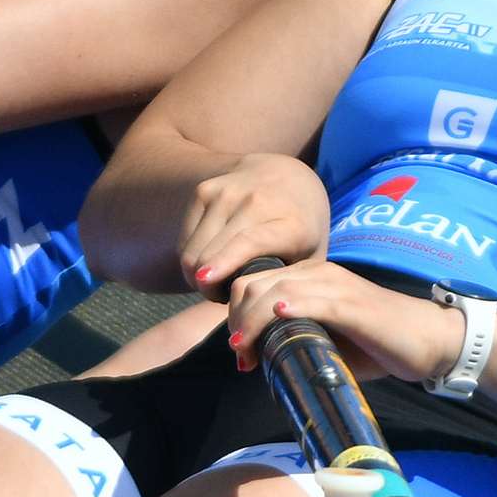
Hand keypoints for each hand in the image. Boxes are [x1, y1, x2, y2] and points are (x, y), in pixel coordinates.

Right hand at [177, 154, 332, 291]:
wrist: (286, 175)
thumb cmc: (301, 228)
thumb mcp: (310, 258)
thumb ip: (292, 287)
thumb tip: (268, 320)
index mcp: (290, 221)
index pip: (250, 241)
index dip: (225, 261)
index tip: (206, 280)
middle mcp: (256, 201)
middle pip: (212, 252)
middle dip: (208, 288)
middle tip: (222, 299)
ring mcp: (226, 192)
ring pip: (192, 250)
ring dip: (197, 276)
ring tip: (218, 281)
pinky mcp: (204, 190)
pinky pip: (185, 240)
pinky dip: (192, 258)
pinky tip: (211, 261)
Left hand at [223, 256, 461, 386]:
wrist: (429, 339)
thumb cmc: (378, 344)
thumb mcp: (327, 340)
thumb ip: (295, 340)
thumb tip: (262, 360)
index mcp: (309, 277)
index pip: (253, 282)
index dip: (235, 314)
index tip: (238, 350)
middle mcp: (318, 274)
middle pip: (254, 284)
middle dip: (237, 320)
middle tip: (240, 355)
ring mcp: (336, 286)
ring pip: (275, 291)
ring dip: (252, 322)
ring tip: (247, 352)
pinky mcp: (353, 305)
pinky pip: (314, 300)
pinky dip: (290, 309)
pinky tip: (278, 319)